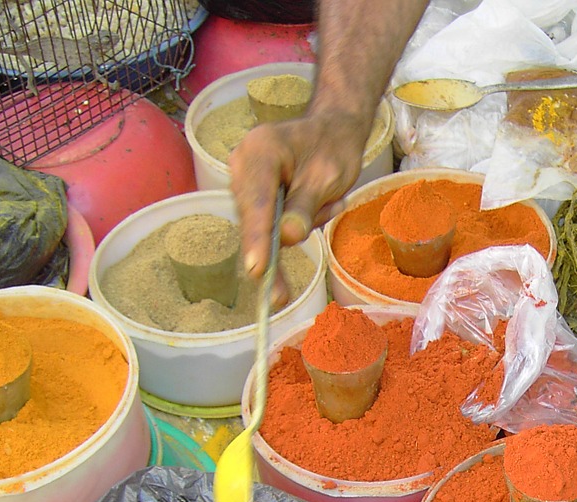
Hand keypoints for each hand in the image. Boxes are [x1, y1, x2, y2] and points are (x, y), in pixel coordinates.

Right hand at [229, 110, 370, 291]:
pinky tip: (325, 203)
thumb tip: (287, 236)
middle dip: (271, 252)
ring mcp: (246, 181)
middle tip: (279, 296)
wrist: (332, 132)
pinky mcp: (255, 198)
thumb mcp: (328, 177)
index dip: (257, 239)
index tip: (257, 269)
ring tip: (331, 202)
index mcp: (260, 150)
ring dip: (298, 228)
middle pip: (251, 219)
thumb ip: (305, 206)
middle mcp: (243, 163)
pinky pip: (271, 226)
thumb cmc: (332, 148)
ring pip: (262, 227)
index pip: (257, 201)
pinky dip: (298, 224)